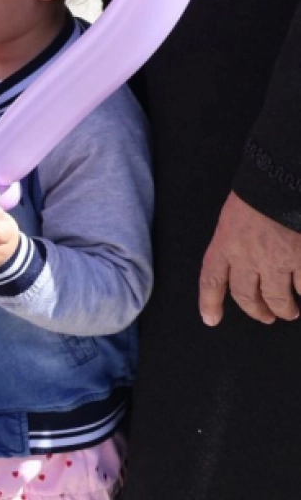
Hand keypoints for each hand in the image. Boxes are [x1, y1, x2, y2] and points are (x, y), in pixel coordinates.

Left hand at [199, 191, 300, 325]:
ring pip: (278, 298)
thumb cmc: (258, 191)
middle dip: (256, 311)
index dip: (210, 302)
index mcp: (225, 243)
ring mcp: (277, 261)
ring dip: (285, 309)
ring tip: (290, 312)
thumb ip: (235, 240)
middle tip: (266, 317)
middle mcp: (247, 258)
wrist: (282, 180)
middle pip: (246, 296)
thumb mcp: (233, 216)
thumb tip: (243, 261)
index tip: (211, 319)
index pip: (212, 280)